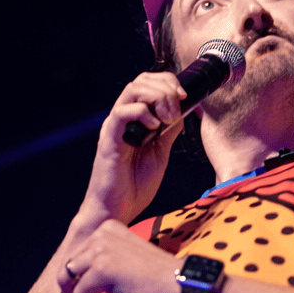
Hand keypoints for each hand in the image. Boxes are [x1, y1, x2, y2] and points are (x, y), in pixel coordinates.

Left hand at [59, 220, 181, 292]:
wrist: (183, 287)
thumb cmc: (158, 280)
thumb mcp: (126, 260)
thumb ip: (103, 261)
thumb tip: (75, 280)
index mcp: (108, 228)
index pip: (76, 256)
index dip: (80, 280)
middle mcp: (102, 234)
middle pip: (67, 267)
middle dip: (74, 292)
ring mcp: (101, 250)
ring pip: (67, 280)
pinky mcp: (102, 269)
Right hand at [80, 72, 187, 224]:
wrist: (115, 211)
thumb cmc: (133, 188)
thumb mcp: (160, 154)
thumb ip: (168, 133)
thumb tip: (181, 113)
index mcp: (134, 121)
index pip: (148, 85)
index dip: (168, 83)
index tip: (184, 97)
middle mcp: (123, 120)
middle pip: (141, 81)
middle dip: (165, 86)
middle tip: (177, 106)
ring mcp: (115, 128)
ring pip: (132, 90)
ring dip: (156, 97)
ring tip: (167, 117)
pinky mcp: (109, 139)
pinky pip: (122, 112)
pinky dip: (142, 112)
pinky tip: (154, 127)